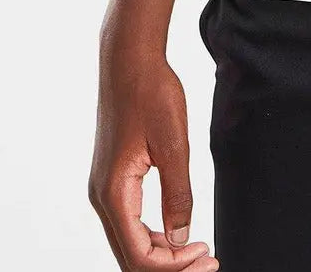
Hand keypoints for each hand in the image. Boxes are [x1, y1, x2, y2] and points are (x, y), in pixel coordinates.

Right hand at [89, 46, 217, 271]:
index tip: (206, 255)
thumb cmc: (150, 93)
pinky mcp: (113, 178)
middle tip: (208, 262)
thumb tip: (181, 238)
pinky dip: (152, 236)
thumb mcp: (173, 144)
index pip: (139, 255)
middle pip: (131, 256)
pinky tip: (177, 232)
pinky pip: (129, 222)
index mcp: (113, 192)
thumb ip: (177, 194)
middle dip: (169, 267)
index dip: (173, 266)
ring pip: (129, 241)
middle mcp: (102, 197)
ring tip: (198, 251)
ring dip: (161, 254)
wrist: (129, 60)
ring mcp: (105, 188)